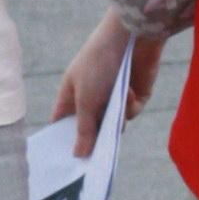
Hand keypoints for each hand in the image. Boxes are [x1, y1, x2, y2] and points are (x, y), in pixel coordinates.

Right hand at [52, 16, 164, 157]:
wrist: (131, 37)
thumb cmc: (99, 64)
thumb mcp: (86, 100)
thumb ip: (84, 129)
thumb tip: (79, 155)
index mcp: (72, 95)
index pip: (63, 123)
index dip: (64, 140)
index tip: (66, 163)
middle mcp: (92, 98)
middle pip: (92, 129)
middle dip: (95, 139)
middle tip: (96, 159)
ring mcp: (113, 97)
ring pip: (115, 125)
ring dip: (116, 118)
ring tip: (115, 106)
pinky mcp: (134, 95)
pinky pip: (132, 113)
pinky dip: (130, 105)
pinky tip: (128, 89)